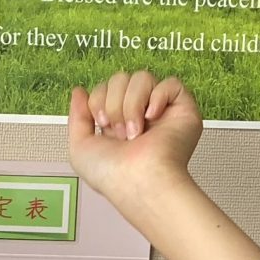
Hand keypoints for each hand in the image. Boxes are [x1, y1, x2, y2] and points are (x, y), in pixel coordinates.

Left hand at [66, 72, 202, 210]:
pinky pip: (170, 83)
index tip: (103, 125)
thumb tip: (79, 91)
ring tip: (136, 132)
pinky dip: (158, 97)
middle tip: (120, 133)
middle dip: (114, 103)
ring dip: (132, 105)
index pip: (105, 88)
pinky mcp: (182, 109)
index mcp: (118, 122)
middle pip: (121, 79)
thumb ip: (77, 117)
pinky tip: (153, 117)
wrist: (138, 181)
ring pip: (142, 78)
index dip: (99, 100)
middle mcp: (139, 114)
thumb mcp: (80, 149)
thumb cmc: (112, 175)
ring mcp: (161, 111)